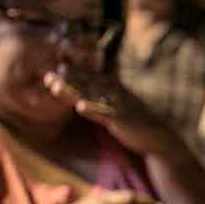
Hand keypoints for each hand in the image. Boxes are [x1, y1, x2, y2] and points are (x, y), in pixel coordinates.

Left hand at [44, 67, 180, 159]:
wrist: (158, 139)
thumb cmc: (137, 123)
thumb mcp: (121, 107)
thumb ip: (104, 100)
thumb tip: (87, 97)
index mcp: (115, 88)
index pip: (90, 76)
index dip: (73, 70)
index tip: (54, 64)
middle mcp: (116, 93)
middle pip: (87, 83)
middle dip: (67, 78)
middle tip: (46, 73)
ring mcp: (119, 105)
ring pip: (90, 95)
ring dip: (72, 91)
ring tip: (54, 87)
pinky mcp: (122, 119)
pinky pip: (105, 114)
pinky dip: (92, 110)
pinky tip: (79, 107)